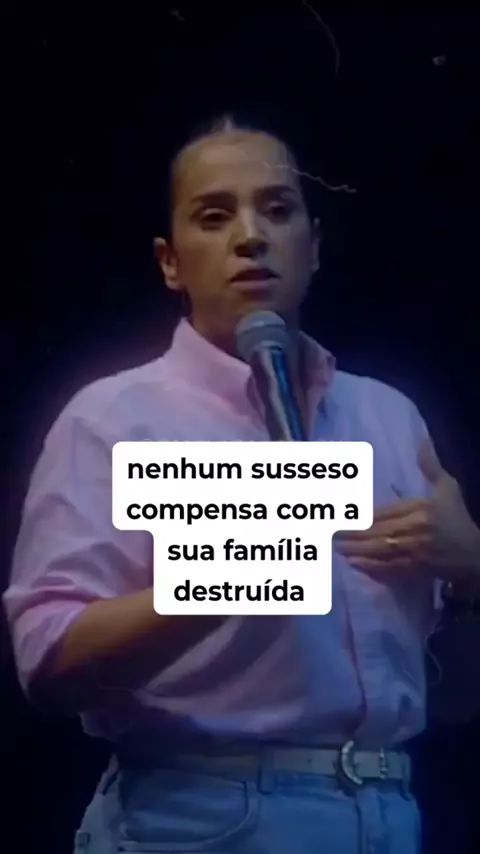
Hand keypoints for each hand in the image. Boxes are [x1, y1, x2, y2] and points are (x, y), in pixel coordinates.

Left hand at [335, 438, 479, 579]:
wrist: (479, 551)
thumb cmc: (463, 517)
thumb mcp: (449, 488)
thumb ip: (432, 467)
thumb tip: (423, 442)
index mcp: (419, 510)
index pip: (382, 513)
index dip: (359, 516)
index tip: (341, 517)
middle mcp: (413, 531)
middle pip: (376, 533)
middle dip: (352, 535)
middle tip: (330, 535)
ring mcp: (415, 554)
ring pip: (379, 552)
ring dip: (356, 551)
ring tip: (337, 549)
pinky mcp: (418, 571)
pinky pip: (390, 571)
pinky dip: (371, 569)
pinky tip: (355, 565)